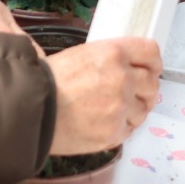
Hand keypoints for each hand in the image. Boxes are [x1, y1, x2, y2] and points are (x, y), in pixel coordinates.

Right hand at [45, 37, 160, 155]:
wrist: (31, 109)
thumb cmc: (49, 81)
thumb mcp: (80, 55)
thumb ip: (109, 58)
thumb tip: (126, 65)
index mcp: (113, 53)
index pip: (151, 53)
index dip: (153, 62)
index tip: (151, 68)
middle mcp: (122, 78)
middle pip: (152, 83)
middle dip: (144, 89)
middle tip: (131, 93)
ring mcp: (120, 106)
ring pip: (144, 109)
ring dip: (134, 110)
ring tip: (113, 110)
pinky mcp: (115, 131)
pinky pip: (130, 129)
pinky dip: (121, 127)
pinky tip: (105, 123)